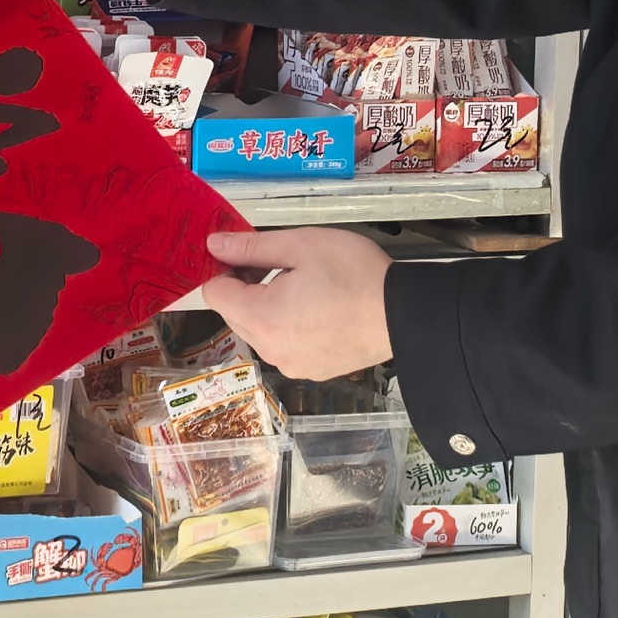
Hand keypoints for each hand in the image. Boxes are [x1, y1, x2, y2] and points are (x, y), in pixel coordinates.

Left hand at [193, 228, 393, 379]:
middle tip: (281, 265)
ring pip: (260, 331)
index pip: (215, 292)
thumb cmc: (353, 273)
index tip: (248, 253)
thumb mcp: (301, 245)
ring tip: (305, 286)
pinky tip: (318, 309)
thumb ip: (251, 247)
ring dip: (268, 307)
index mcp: (261, 317)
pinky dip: (290, 327)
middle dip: (247, 287)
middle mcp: (269, 349)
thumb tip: (213, 245)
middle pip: (235, 314)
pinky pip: (284, 345)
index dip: (225, 267)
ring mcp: (291, 365)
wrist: (403, 314)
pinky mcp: (311, 371)